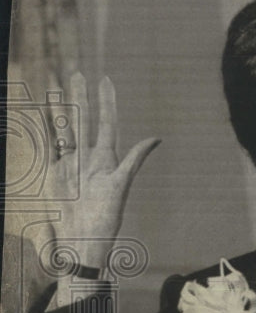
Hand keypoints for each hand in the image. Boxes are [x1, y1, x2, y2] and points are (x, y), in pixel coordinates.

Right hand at [41, 72, 159, 269]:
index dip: (106, 102)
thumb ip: (134, 159)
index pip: (107, 122)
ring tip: (57, 86)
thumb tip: (156, 138)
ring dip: (61, 109)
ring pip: (65, 130)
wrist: (83, 239)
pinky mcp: (55, 174)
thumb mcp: (121, 186)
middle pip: (84, 120)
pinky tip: (42, 114)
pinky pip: (49, 147)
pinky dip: (45, 130)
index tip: (105, 79)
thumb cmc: (106, 217)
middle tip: (77, 73)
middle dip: (81, 97)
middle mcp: (89, 158)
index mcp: (107, 158)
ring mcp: (70, 164)